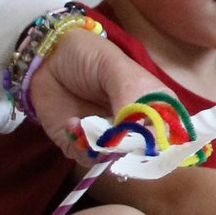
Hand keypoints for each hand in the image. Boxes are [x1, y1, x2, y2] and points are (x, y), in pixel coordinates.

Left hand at [26, 26, 163, 158]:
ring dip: (97, 146)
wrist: (47, 57)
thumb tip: (140, 130)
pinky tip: (70, 123)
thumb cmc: (88, 55)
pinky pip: (88, 159)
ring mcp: (111, 137)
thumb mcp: (113, 65)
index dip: (158, 141)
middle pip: (143, 153)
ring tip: (80, 123)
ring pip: (115, 159)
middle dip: (124, 147)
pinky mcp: (84, 145)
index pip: (169, 133)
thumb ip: (130, 94)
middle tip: (107, 132)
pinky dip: (78, 145)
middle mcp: (136, 125)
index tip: (140, 137)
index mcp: (154, 106)